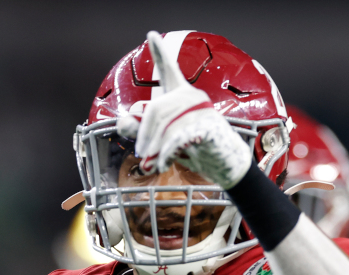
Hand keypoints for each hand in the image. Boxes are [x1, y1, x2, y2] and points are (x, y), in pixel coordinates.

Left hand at [117, 31, 251, 188]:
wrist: (226, 165)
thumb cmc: (195, 148)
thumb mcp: (164, 139)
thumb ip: (140, 131)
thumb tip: (121, 123)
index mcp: (182, 95)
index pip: (170, 70)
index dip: (160, 52)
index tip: (151, 34)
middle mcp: (193, 97)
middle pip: (156, 109)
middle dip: (143, 134)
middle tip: (140, 154)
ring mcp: (202, 111)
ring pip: (166, 126)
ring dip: (154, 148)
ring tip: (152, 163)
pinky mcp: (209, 128)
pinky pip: (178, 139)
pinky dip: (166, 154)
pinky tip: (162, 164)